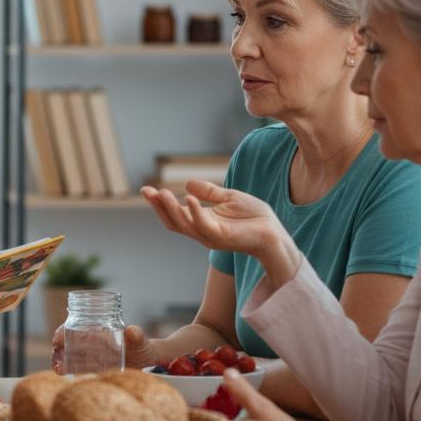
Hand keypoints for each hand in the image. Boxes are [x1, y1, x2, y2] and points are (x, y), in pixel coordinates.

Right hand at [51, 325, 155, 373]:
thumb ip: (137, 336)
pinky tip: (64, 374)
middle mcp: (90, 341)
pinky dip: (69, 370)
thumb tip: (132, 330)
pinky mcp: (93, 368)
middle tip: (57, 362)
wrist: (146, 360)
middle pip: (67, 344)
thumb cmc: (142, 347)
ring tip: (59, 370)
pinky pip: (77, 368)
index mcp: (96, 330)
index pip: (73, 328)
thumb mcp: (140, 341)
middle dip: (58, 352)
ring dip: (62, 362)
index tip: (58, 340)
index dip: (62, 333)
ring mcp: (90, 355)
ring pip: (69, 356)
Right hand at [140, 180, 286, 259]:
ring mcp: (210, 236)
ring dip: (171, 209)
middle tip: (148, 192)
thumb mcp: (228, 197)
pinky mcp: (221, 237)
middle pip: (173, 221)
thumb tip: (187, 183)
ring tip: (161, 194)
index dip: (159, 203)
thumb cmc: (253, 217)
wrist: (274, 231)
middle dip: (159, 207)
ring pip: (183, 224)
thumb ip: (208, 191)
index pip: (174, 214)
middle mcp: (201, 231)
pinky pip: (203, 225)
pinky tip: (187, 198)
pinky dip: (194, 212)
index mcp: (201, 221)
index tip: (146, 190)